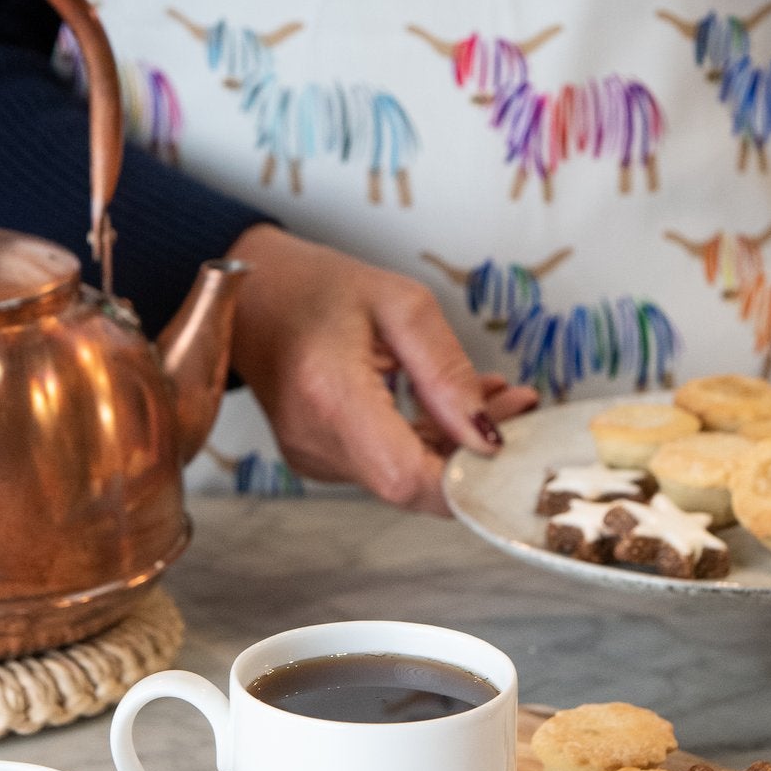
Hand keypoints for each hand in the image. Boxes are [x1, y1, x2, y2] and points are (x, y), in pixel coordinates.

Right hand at [223, 224, 538, 513]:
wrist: (252, 294)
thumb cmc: (315, 287)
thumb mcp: (399, 304)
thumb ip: (447, 372)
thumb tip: (486, 436)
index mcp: (330, 396)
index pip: (408, 479)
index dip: (467, 479)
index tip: (512, 443)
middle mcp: (315, 441)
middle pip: (413, 483)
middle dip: (475, 455)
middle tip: (519, 403)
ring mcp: (314, 458)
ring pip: (405, 479)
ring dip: (456, 447)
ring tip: (494, 396)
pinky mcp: (320, 460)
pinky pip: (386, 467)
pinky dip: (427, 444)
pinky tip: (452, 408)